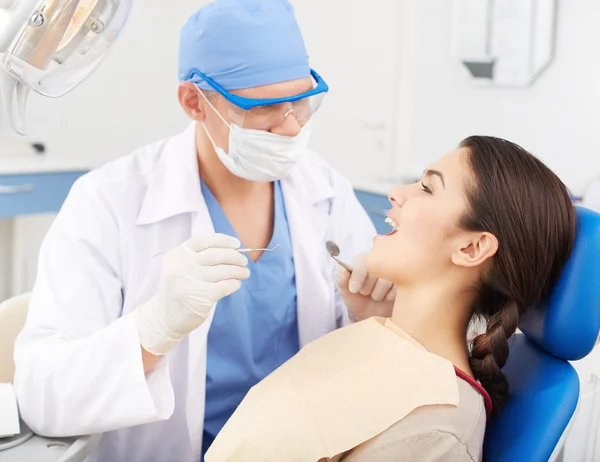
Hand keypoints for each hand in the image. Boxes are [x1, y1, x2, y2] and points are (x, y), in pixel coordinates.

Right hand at [134, 233, 249, 354]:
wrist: (163, 318)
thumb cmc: (178, 290)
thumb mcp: (179, 267)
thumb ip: (198, 257)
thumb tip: (232, 251)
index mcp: (177, 255)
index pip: (204, 241)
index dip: (223, 240)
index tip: (237, 244)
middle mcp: (182, 265)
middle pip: (217, 255)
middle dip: (235, 257)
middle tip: (244, 261)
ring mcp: (191, 281)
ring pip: (223, 270)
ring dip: (238, 271)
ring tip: (245, 273)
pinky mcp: (201, 296)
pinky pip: (225, 285)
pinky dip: (234, 283)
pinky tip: (236, 284)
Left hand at [337, 253, 394, 321]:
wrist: (373, 316)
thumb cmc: (359, 300)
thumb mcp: (346, 292)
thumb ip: (342, 279)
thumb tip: (343, 268)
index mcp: (365, 259)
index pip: (363, 261)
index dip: (358, 276)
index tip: (353, 290)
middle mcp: (381, 260)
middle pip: (376, 269)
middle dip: (368, 287)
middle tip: (367, 293)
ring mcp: (395, 269)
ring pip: (387, 278)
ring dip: (379, 293)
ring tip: (377, 296)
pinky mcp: (406, 280)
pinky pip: (398, 287)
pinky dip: (390, 296)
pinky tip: (387, 298)